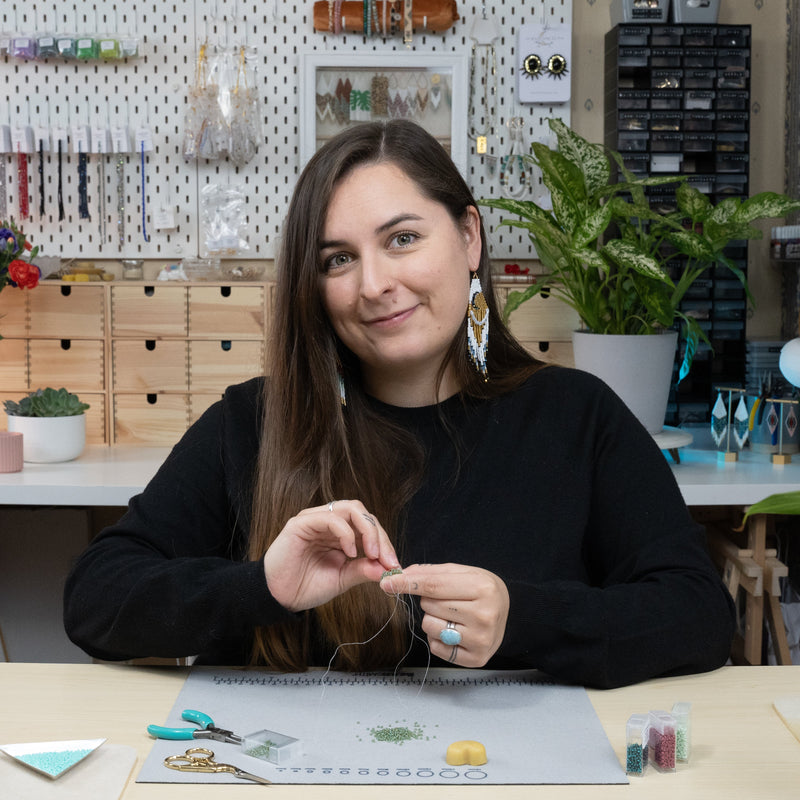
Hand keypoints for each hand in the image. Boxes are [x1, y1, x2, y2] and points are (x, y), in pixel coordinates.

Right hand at [263, 500, 399, 611]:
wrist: (280, 597)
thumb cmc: (307, 585)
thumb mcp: (343, 578)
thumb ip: (363, 570)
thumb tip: (389, 569)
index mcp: (340, 533)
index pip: (368, 525)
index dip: (384, 542)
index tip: (394, 565)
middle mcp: (329, 521)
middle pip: (362, 513)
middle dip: (379, 535)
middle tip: (387, 559)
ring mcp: (315, 519)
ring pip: (350, 508)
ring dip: (367, 530)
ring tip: (372, 553)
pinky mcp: (301, 523)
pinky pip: (330, 517)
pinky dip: (346, 533)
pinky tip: (350, 552)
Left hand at [379, 563, 509, 667]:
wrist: (506, 611)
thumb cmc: (480, 589)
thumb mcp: (462, 572)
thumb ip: (431, 573)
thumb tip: (400, 575)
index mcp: (483, 587)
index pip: (433, 586)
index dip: (407, 584)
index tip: (386, 583)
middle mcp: (485, 615)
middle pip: (429, 605)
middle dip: (429, 600)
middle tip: (448, 599)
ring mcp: (481, 639)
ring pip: (429, 626)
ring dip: (433, 619)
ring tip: (452, 615)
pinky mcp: (476, 658)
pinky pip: (436, 647)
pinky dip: (438, 638)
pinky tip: (455, 630)